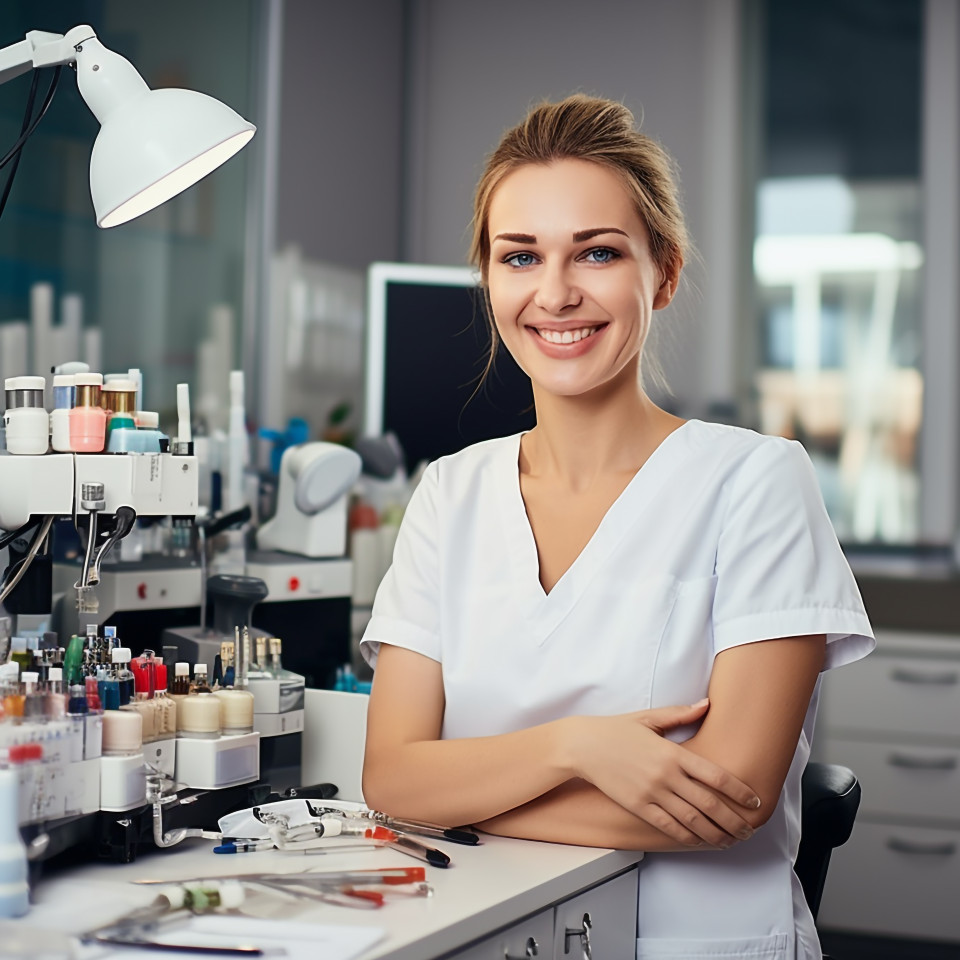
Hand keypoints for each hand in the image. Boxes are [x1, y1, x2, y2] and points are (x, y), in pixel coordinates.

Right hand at [561, 700, 761, 847]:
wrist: (583, 746)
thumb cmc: (615, 730)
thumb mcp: (649, 718)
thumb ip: (680, 714)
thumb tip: (706, 704)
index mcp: (672, 752)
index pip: (715, 776)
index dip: (739, 791)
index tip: (754, 800)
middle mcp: (665, 775)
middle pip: (710, 803)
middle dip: (734, 819)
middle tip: (750, 829)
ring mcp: (651, 793)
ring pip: (692, 820)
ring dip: (716, 833)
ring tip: (731, 840)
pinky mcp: (638, 806)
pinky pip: (669, 826)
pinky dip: (688, 837)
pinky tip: (700, 840)